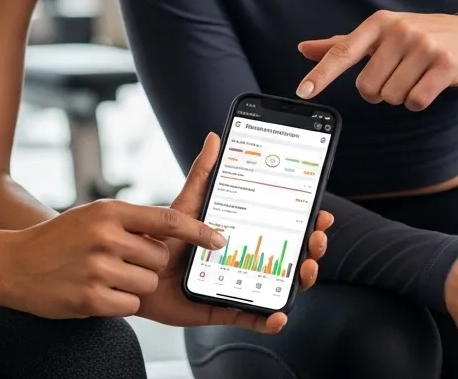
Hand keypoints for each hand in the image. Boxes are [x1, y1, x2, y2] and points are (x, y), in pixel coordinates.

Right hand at [0, 186, 228, 319]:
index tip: (219, 240)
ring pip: (146, 284)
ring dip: (133, 286)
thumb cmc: (60, 239)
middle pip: (159, 258)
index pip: (168, 220)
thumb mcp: (94, 216)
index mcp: (110, 212)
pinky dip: (119, 304)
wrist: (13, 264)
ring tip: (104, 276)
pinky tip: (97, 292)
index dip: (198, 231)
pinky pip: (129, 305)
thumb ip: (131, 220)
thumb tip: (173, 230)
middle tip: (121, 263)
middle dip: (148, 265)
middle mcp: (105, 237)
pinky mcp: (90, 299)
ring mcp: (97, 268)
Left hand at [136, 132, 333, 332]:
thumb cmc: (164, 237)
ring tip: (304, 270)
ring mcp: (239, 284)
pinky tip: (278, 314)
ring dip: (300, 280)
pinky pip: (252, 317)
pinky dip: (269, 319)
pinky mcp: (224, 308)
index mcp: (243, 233)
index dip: (308, 222)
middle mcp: (246, 259)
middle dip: (312, 248)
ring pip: (279, 285)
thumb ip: (203, 174)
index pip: (285, 227)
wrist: (136, 269)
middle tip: (316, 240)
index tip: (322, 215)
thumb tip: (214, 138)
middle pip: (291, 255)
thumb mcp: (187, 203)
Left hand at [295, 10, 457, 109]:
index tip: (304, 91)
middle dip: (379, 91)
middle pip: (368, 86)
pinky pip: (416, 101)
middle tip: (396, 75)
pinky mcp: (444, 64)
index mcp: (379, 22)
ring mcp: (424, 46)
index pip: (344, 51)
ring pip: (392, 96)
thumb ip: (343, 44)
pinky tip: (428, 84)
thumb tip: (304, 48)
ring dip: (400, 95)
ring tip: (415, 76)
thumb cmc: (417, 37)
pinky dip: (418, 101)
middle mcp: (400, 30)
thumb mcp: (380, 34)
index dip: (322, 73)